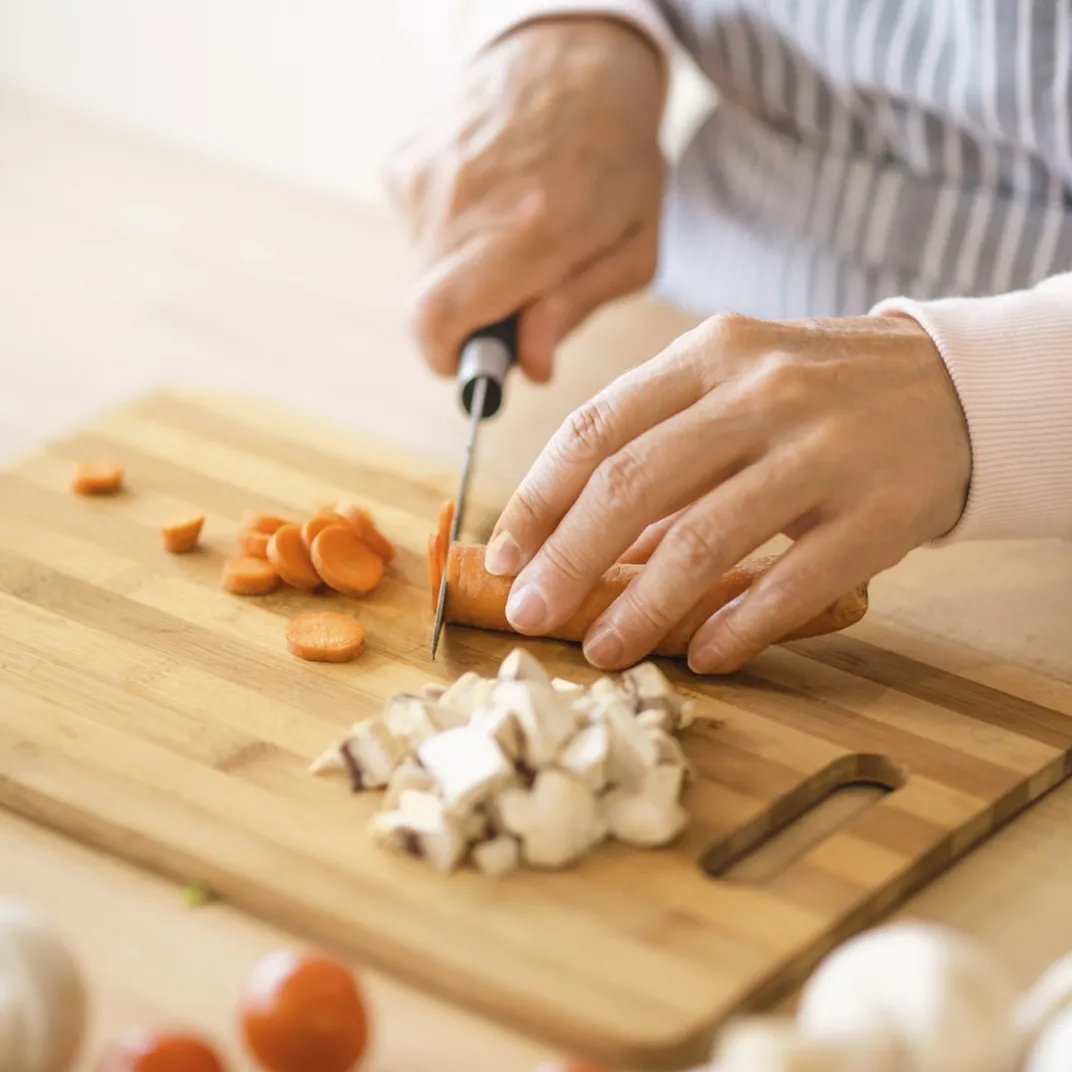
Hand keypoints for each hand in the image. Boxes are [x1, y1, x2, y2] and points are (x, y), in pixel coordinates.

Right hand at [384, 17, 664, 380]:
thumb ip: (575, 310)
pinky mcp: (403, 166)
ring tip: (509, 237)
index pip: (436, 320)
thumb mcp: (632, 247)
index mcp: (529, 229)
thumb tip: (530, 366)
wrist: (571, 58)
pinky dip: (448, 240)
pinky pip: (416, 235)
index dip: (448, 358)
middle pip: (426, 308)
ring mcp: (425, 180)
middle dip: (468, 321)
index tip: (475, 362)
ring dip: (462, 277)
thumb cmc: (617, 158)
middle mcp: (463, 203)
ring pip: (423, 274)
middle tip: (515, 293)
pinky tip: (487, 206)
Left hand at [482, 313, 971, 672]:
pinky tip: (704, 654)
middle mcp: (761, 393)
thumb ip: (663, 447)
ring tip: (602, 649)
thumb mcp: (737, 384)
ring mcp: (823, 451)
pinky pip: (792, 583)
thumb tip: (580, 536)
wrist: (959, 388)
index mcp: (710, 354)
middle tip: (529, 612)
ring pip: (704, 540)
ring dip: (640, 607)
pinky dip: (739, 627)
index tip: (505, 556)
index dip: (539, 499)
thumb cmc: (822, 392)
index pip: (596, 428)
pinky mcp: (878, 511)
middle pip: (633, 485)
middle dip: (567, 559)